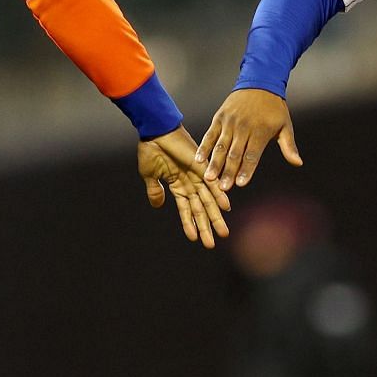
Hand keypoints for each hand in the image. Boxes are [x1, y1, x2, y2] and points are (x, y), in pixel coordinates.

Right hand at [139, 127, 230, 247]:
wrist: (155, 131)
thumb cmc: (150, 150)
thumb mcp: (150, 176)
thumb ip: (155, 191)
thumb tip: (158, 206)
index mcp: (178, 186)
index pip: (186, 210)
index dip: (190, 225)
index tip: (195, 239)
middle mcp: (190, 183)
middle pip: (201, 210)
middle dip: (206, 227)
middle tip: (212, 244)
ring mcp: (197, 175)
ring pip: (208, 201)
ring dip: (215, 217)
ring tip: (223, 233)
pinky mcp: (201, 166)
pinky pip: (212, 182)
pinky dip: (219, 194)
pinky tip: (226, 207)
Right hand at [198, 87, 302, 187]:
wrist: (259, 82)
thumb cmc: (274, 108)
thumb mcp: (285, 126)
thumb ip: (289, 146)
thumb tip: (297, 163)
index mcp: (261, 131)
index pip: (252, 155)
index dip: (247, 170)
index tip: (241, 184)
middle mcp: (244, 127)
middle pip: (235, 153)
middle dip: (229, 172)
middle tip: (223, 188)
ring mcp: (230, 122)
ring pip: (221, 146)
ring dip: (214, 163)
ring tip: (209, 178)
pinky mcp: (219, 118)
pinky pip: (210, 135)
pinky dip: (204, 147)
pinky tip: (199, 160)